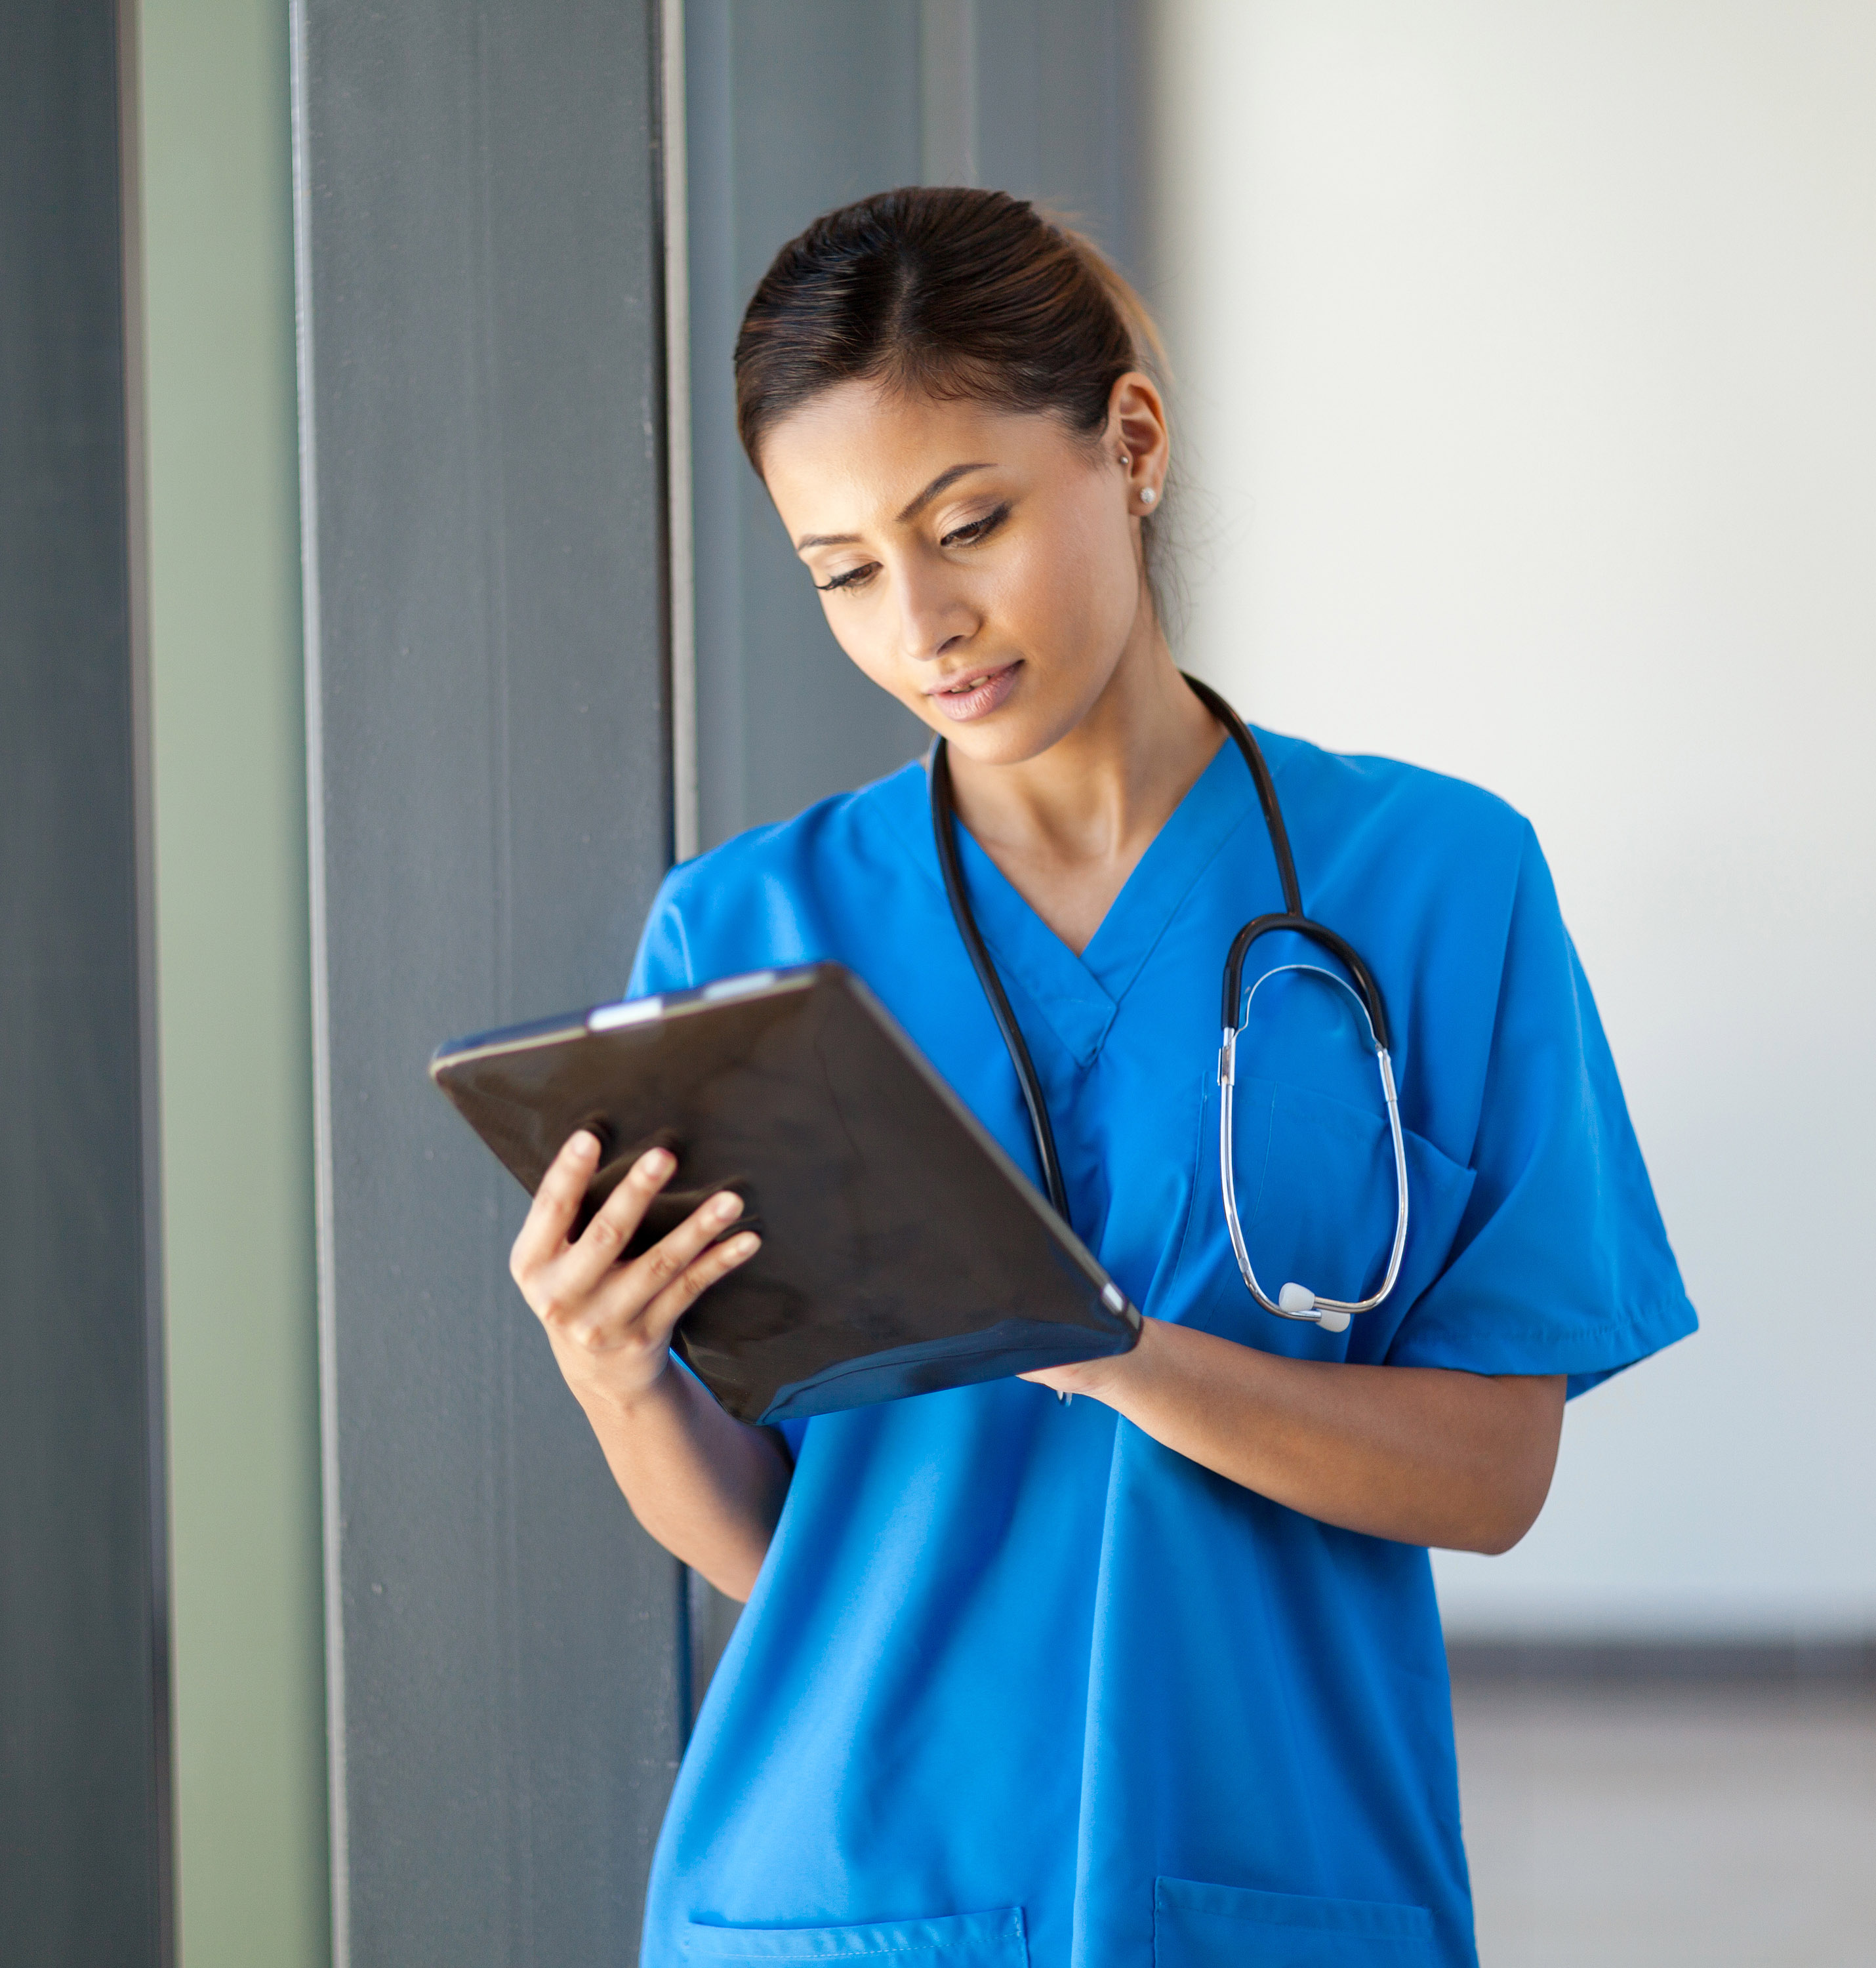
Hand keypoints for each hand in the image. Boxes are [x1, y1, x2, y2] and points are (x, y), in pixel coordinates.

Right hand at [509, 1130, 760, 1413]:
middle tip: (664, 1156)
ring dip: (697, 1229)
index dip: (568, 1173)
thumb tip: (603, 1139)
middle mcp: (564, 1296)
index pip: (550, 1211)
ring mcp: (607, 1320)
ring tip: (730, 1200)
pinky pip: (689, 1289)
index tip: (590, 1136)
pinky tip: (747, 1241)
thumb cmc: (577, 1288)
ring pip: (659, 1265)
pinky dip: (719, 1262)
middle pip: (606, 1237)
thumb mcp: (552, 1260)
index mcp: (532, 1265)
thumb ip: (567, 1217)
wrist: (596, 1373)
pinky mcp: (647, 1334)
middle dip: (636, 1194)